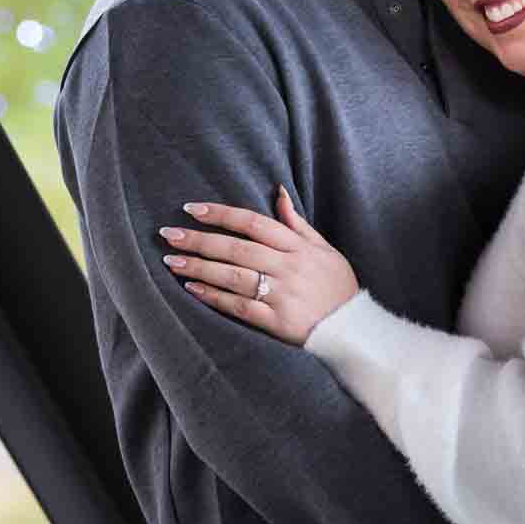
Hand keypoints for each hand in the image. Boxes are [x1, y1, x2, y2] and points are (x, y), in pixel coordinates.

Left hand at [162, 188, 357, 344]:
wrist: (355, 331)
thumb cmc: (337, 287)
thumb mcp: (325, 249)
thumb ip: (297, 224)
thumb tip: (278, 192)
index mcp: (298, 247)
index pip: (253, 223)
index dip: (221, 214)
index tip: (191, 209)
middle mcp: (289, 268)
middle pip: (237, 248)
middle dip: (199, 240)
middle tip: (168, 234)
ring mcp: (283, 295)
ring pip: (234, 276)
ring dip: (200, 267)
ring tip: (172, 261)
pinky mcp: (277, 322)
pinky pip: (240, 306)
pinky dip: (214, 297)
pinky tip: (192, 289)